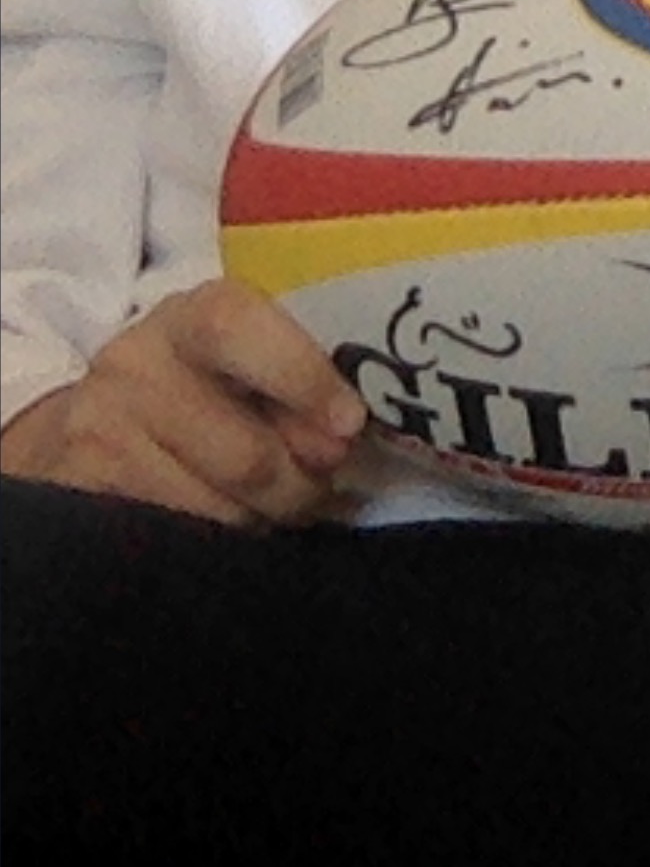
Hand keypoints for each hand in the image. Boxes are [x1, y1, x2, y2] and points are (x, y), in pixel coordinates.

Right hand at [0, 276, 366, 526]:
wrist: (96, 427)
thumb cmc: (204, 390)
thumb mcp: (250, 365)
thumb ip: (300, 386)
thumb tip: (340, 436)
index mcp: (189, 317)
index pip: (237, 330)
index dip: (302, 377)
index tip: (350, 424)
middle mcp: (133, 365)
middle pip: (245, 454)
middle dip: (300, 486)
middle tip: (319, 488)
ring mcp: (99, 433)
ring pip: (219, 513)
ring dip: (262, 521)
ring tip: (265, 506)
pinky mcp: (82, 495)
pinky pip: (179, 543)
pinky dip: (218, 549)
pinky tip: (222, 528)